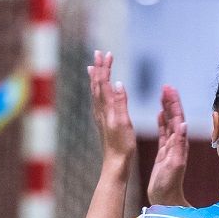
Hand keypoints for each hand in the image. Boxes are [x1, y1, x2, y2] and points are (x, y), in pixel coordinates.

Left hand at [87, 50, 134, 164]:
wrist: (115, 164)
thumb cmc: (122, 146)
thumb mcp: (124, 123)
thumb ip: (120, 102)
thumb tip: (117, 83)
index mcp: (107, 109)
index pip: (104, 83)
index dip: (104, 68)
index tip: (105, 54)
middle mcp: (101, 111)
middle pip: (98, 85)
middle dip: (99, 68)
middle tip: (99, 53)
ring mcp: (101, 117)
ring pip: (96, 92)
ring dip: (96, 78)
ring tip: (94, 67)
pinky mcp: (104, 123)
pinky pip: (98, 101)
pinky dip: (98, 90)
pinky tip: (100, 91)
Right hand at [148, 85, 188, 205]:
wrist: (166, 199)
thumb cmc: (169, 184)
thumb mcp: (174, 163)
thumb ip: (179, 144)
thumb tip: (183, 125)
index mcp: (179, 143)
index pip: (177, 118)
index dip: (173, 104)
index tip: (168, 90)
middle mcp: (177, 143)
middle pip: (174, 117)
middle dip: (170, 101)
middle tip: (166, 87)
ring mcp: (171, 147)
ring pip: (169, 123)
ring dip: (166, 108)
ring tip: (163, 94)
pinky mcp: (164, 153)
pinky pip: (163, 133)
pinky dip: (162, 122)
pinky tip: (159, 114)